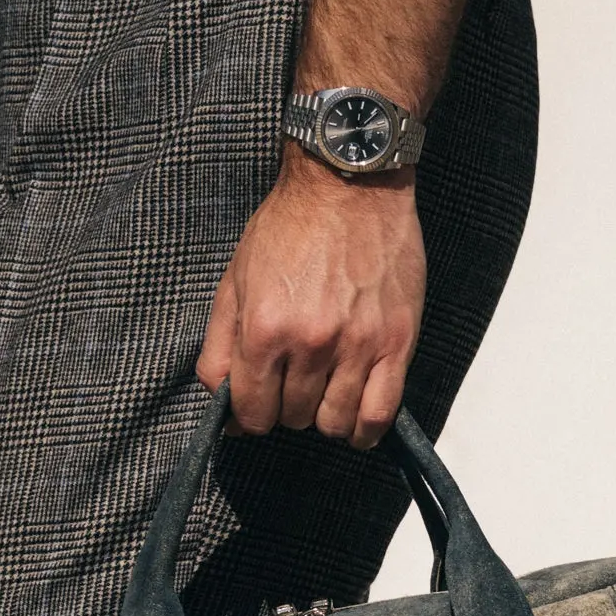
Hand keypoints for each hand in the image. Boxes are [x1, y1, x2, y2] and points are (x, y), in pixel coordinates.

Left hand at [196, 155, 423, 447]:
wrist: (348, 185)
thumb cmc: (290, 227)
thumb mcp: (235, 281)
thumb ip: (220, 346)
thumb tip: (219, 401)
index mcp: (265, 328)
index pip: (253, 410)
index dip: (250, 416)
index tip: (257, 405)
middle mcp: (311, 343)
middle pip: (294, 417)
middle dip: (287, 408)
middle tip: (292, 382)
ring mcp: (357, 346)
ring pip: (335, 423)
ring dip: (324, 418)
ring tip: (324, 394)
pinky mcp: (396, 343)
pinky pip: (379, 413)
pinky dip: (364, 430)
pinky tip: (354, 421)